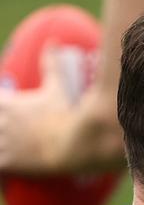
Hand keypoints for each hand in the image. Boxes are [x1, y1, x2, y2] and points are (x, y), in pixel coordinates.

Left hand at [0, 44, 80, 173]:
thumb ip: (51, 64)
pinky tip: (6, 162)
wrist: (76, 143)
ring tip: (7, 140)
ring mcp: (4, 143)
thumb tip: (53, 41)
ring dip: (1, 140)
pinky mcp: (9, 163)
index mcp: (7, 104)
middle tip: (8, 125)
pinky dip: (1, 161)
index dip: (0, 101)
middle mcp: (1, 123)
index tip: (3, 103)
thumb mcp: (57, 86)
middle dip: (0, 123)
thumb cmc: (67, 112)